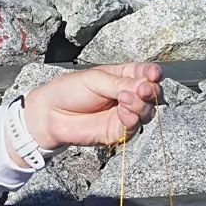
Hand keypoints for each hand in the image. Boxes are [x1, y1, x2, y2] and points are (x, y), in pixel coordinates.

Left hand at [21, 62, 161, 149]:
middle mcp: (128, 95)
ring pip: (147, 112)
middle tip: (143, 89)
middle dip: (150, 91)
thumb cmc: (70, 91)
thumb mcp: (95, 80)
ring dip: (141, 105)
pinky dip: (132, 119)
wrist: (50, 114)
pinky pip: (134, 127)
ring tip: (125, 99)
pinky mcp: (118, 132)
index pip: (146, 73)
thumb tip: (145, 87)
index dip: (153, 74)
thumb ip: (120, 84)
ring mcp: (124, 114)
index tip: (155, 74)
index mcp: (123, 77)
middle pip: (151, 94)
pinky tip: (123, 112)